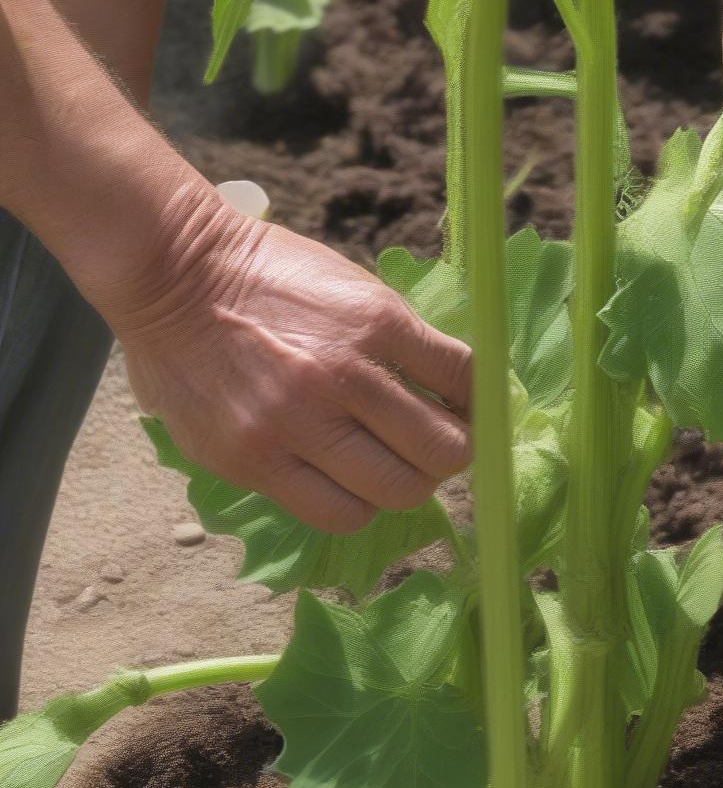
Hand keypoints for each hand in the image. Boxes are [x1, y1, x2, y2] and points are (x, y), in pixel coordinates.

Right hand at [114, 195, 471, 534]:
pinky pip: (338, 513)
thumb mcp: (354, 287)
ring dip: (410, 483)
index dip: (483, 405)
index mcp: (377, 321)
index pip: (467, 380)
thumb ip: (405, 340)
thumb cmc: (272, 277)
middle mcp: (343, 376)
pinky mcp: (253, 461)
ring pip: (397, 491)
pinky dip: (359, 504)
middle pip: (443, 449)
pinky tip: (350, 481)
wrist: (175, 274)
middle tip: (439, 445)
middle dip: (454, 452)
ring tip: (394, 466)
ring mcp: (295, 424)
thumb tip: (458, 393)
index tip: (473, 413)